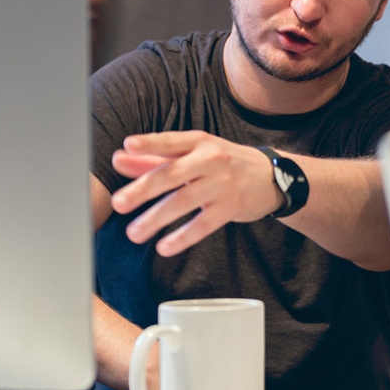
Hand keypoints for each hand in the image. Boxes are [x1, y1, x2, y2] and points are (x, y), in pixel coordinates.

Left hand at [111, 131, 282, 256]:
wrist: (271, 177)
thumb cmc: (224, 163)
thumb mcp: (194, 154)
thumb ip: (155, 158)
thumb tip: (119, 159)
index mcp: (199, 142)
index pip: (171, 142)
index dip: (150, 144)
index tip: (128, 146)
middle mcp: (212, 160)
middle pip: (173, 173)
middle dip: (143, 189)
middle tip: (119, 203)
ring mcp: (223, 184)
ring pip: (184, 201)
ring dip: (156, 218)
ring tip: (133, 234)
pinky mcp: (231, 207)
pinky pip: (203, 224)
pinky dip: (183, 237)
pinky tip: (164, 247)